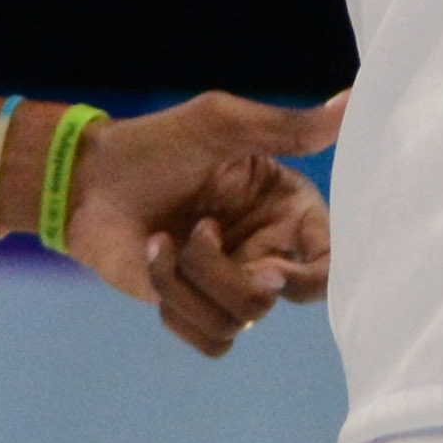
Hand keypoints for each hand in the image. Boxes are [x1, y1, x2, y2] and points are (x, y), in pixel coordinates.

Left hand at [0, 89, 343, 355]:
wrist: (88, 179)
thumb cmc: (157, 143)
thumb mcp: (223, 124)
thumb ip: (289, 126)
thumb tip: (353, 100)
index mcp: (288, 210)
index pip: (329, 264)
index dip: (308, 276)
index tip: (269, 262)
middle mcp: (268, 252)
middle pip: (275, 298)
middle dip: (227, 273)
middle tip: (199, 231)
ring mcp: (230, 285)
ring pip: (239, 323)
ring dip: (188, 281)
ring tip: (162, 239)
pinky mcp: (195, 309)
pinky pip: (211, 342)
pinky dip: (177, 308)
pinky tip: (154, 264)